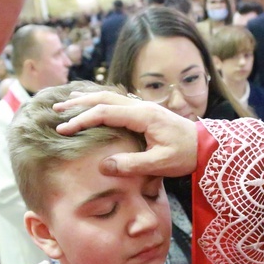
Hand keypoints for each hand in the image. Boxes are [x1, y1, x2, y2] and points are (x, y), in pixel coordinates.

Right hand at [54, 91, 197, 177]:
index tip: (64, 129)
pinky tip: (91, 107)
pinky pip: (117, 103)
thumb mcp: (159, 164)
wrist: (207, 146)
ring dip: (88, 100)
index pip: (105, 113)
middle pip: (104, 98)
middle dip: (79, 104)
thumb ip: (132, 165)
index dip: (82, 120)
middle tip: (57, 110)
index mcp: (143, 116)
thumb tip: (103, 166)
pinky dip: (100, 103)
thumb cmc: (185, 155)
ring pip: (110, 97)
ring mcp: (143, 107)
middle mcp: (141, 106)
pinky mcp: (145, 113)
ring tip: (67, 103)